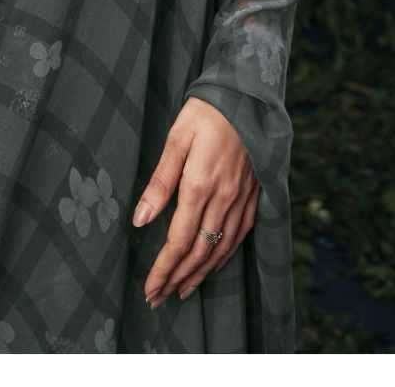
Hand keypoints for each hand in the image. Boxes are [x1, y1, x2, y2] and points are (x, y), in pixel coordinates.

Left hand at [132, 95, 258, 305]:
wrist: (247, 96)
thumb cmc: (205, 113)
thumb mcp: (175, 139)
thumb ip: (159, 182)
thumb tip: (140, 219)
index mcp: (200, 184)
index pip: (179, 240)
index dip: (163, 268)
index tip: (149, 288)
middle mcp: (224, 198)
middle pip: (199, 251)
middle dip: (177, 277)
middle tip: (158, 298)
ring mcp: (242, 199)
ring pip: (221, 249)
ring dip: (201, 273)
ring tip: (182, 290)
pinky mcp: (254, 195)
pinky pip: (239, 235)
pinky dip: (224, 256)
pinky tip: (213, 264)